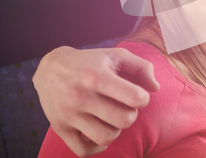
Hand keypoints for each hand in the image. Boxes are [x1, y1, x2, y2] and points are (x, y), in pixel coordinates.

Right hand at [33, 46, 159, 156]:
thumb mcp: (116, 55)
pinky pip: (83, 151)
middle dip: (131, 115)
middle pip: (123, 120)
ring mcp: (69, 114)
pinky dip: (98, 147)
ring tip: (113, 118)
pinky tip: (101, 131)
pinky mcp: (60, 128)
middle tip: (125, 107)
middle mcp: (81, 96)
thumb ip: (142, 67)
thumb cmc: (91, 62)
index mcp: (97, 76)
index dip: (143, 98)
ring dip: (116, 130)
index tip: (137, 94)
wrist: (50, 68)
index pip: (135, 97)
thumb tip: (155, 88)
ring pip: (106, 137)